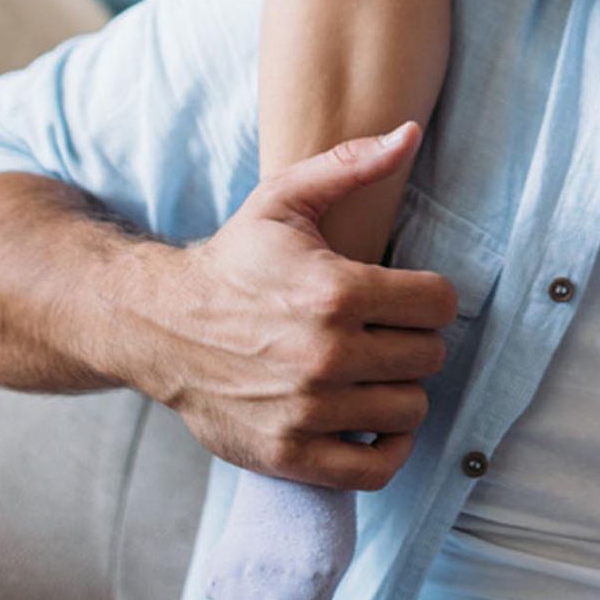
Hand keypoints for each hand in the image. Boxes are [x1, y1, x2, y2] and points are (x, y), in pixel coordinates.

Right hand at [135, 123, 457, 490]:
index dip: (432, 296)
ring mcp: (306, 410)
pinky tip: (373, 417)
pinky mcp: (287, 455)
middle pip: (430, 356)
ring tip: (375, 369)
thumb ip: (351, 164)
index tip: (408, 295)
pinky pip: (376, 468)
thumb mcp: (286, 200)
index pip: (440, 303)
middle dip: (416, 339)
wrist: (159, 326)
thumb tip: (409, 132)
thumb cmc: (234, 260)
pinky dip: (388, 447)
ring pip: (410, 408)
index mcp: (334, 292)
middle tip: (387, 330)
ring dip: (402, 389)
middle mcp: (324, 355)